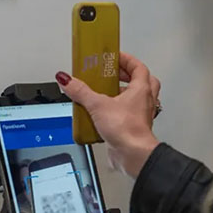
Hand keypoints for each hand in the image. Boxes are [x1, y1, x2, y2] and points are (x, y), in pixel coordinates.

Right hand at [55, 52, 160, 177]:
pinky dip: (117, 112)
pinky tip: (103, 115)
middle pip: (141, 81)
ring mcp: (141, 116)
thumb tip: (67, 80)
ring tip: (105, 92)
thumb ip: (81, 92)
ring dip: (122, 94)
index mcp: (141, 89)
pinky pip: (127, 115)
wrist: (134, 155)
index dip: (127, 59)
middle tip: (112, 73)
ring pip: (135, 99)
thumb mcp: (98, 105)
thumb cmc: (127, 130)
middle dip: (126, 76)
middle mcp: (145, 101)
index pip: (138, 67)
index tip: (115, 57)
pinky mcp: (133, 129)